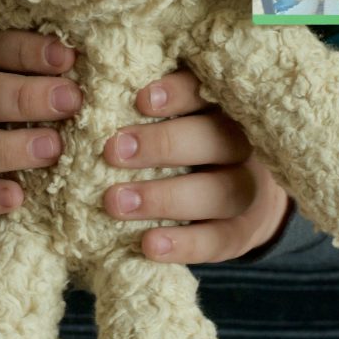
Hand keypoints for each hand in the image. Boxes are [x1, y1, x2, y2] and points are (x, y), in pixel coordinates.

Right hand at [0, 29, 80, 215]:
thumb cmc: (25, 99)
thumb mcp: (34, 74)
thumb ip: (55, 70)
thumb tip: (96, 60)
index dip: (26, 51)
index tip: (67, 58)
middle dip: (20, 98)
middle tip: (69, 103)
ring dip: (5, 149)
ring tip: (52, 150)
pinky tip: (15, 197)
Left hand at [103, 70, 290, 262]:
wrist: (248, 201)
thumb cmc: (190, 150)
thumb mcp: (180, 121)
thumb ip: (147, 110)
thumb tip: (90, 95)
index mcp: (224, 109)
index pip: (208, 93)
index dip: (179, 93)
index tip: (141, 100)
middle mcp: (243, 146)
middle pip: (217, 140)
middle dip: (164, 144)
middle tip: (113, 150)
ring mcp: (249, 191)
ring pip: (221, 192)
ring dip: (166, 198)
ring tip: (116, 203)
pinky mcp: (242, 233)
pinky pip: (219, 239)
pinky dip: (185, 244)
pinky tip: (149, 245)